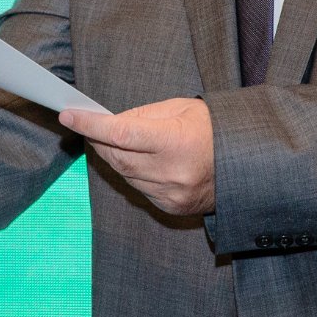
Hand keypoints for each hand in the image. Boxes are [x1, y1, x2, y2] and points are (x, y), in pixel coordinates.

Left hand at [59, 97, 215, 215]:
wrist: (247, 162)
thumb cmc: (213, 128)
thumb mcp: (179, 109)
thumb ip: (141, 116)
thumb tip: (109, 123)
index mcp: (176, 142)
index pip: (120, 134)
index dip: (91, 125)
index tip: (69, 115)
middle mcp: (172, 172)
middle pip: (118, 158)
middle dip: (99, 141)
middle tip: (88, 125)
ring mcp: (172, 194)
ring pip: (126, 176)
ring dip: (114, 157)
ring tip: (115, 140)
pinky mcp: (172, 207)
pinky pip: (139, 188)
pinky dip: (132, 173)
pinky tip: (138, 160)